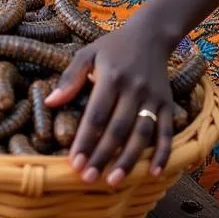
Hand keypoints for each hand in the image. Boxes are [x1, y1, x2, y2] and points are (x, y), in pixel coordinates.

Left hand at [45, 23, 174, 185]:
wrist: (150, 36)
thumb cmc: (112, 47)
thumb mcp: (87, 54)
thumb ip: (70, 78)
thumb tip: (50, 102)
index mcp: (112, 77)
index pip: (97, 115)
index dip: (86, 140)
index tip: (75, 162)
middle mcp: (134, 89)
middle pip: (118, 129)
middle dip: (103, 156)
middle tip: (89, 178)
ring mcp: (153, 98)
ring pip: (141, 134)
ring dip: (129, 160)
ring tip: (114, 181)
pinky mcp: (168, 104)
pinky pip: (167, 132)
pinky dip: (163, 153)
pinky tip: (153, 172)